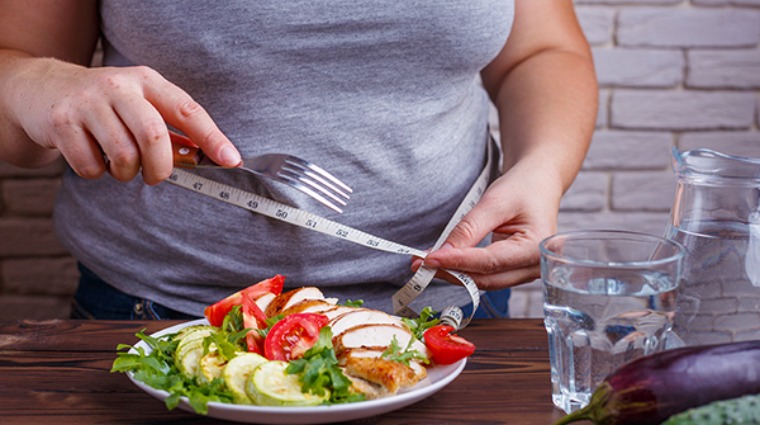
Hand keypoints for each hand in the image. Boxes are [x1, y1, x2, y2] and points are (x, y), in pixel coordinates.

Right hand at [8, 58, 239, 183]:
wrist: (43, 89)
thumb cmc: (107, 106)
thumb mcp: (141, 106)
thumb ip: (171, 131)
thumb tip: (205, 160)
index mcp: (148, 82)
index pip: (187, 110)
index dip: (211, 138)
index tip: (231, 160)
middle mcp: (119, 87)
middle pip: (153, 136)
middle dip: (161, 167)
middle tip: (156, 177)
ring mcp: (88, 103)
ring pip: (123, 156)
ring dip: (126, 173)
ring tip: (119, 163)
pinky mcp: (62, 122)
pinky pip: (91, 167)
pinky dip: (96, 173)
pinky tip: (91, 157)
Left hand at [414, 162, 562, 289]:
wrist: (538, 184)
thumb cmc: (523, 188)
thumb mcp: (495, 201)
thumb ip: (470, 229)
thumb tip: (443, 253)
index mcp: (536, 249)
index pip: (489, 262)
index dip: (457, 262)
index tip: (429, 259)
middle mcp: (534, 267)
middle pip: (486, 279)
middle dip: (451, 272)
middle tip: (419, 265)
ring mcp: (525, 272)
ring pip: (483, 281)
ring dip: (454, 274)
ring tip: (426, 264)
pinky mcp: (513, 270)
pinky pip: (485, 275)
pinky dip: (463, 270)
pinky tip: (443, 263)